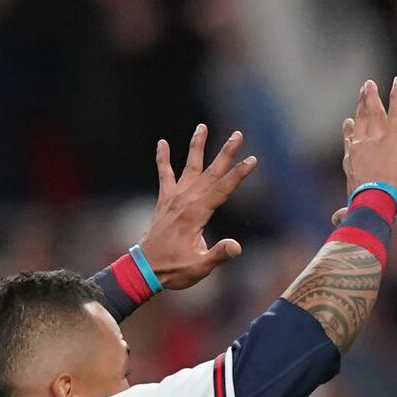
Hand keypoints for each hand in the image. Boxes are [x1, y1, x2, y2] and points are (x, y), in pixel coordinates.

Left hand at [140, 125, 255, 289]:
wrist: (144, 269)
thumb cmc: (174, 269)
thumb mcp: (200, 266)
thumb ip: (219, 254)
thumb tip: (237, 246)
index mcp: (196, 214)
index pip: (222, 189)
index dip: (238, 174)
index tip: (252, 160)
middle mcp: (185, 201)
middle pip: (210, 172)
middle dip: (225, 153)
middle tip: (237, 134)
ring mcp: (173, 198)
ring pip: (188, 167)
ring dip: (197, 146)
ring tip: (202, 127)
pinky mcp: (164, 201)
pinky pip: (164, 175)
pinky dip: (162, 159)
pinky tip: (162, 143)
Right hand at [341, 76, 396, 202]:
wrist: (371, 201)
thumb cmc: (362, 207)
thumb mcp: (351, 209)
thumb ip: (344, 213)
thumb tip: (337, 221)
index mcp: (351, 163)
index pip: (349, 143)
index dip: (349, 132)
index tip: (348, 122)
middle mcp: (359, 146)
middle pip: (360, 122)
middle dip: (361, 105)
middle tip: (362, 92)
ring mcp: (373, 140)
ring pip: (373, 113)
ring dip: (372, 97)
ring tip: (371, 84)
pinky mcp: (389, 138)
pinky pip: (395, 113)